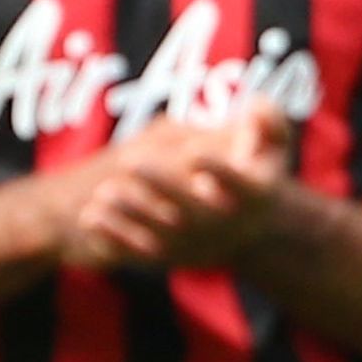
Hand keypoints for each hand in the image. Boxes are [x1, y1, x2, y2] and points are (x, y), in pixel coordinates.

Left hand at [56, 108, 290, 268]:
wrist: (243, 227)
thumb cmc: (253, 170)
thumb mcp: (272, 144)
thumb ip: (269, 121)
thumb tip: (256, 105)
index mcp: (251, 196)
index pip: (237, 184)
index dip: (218, 171)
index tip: (194, 153)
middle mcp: (222, 225)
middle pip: (191, 211)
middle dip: (161, 187)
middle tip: (131, 160)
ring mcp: (193, 244)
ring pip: (159, 235)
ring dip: (129, 216)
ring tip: (101, 194)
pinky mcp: (166, 257)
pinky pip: (136, 253)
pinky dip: (112, 239)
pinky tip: (88, 218)